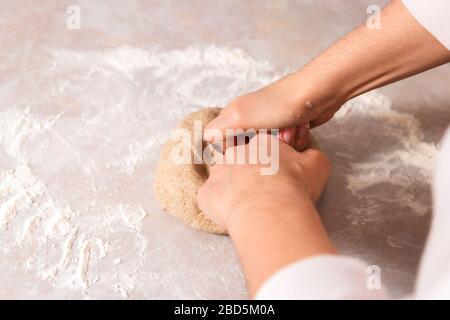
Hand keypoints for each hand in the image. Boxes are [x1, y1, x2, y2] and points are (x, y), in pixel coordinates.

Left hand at [197, 134, 334, 295]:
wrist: (271, 209)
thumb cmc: (294, 185)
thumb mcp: (317, 165)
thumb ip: (311, 157)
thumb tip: (309, 157)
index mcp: (262, 144)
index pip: (263, 149)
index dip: (271, 164)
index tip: (277, 178)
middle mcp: (236, 153)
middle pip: (240, 161)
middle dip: (248, 175)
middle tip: (263, 194)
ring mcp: (218, 172)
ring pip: (223, 178)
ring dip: (233, 189)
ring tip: (248, 207)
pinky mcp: (206, 194)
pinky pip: (211, 200)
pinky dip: (220, 208)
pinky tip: (235, 216)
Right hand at [204, 1, 449, 151]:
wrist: (316, 94)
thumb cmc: (278, 106)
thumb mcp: (241, 117)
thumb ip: (220, 128)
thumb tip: (206, 140)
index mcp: (234, 112)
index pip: (220, 140)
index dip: (231, 151)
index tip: (244, 156)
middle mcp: (249, 116)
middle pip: (245, 146)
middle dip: (259, 151)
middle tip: (271, 145)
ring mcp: (269, 120)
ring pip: (266, 147)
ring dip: (278, 147)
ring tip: (288, 137)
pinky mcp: (287, 124)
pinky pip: (283, 144)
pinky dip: (291, 143)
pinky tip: (297, 135)